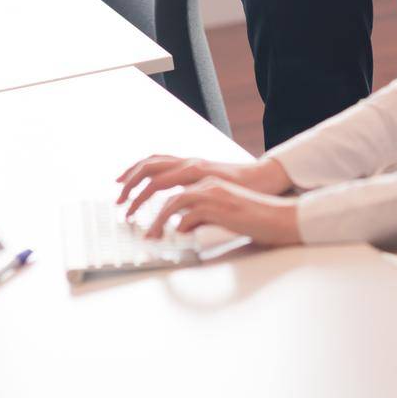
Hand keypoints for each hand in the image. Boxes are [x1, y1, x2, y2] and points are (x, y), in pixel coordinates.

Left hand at [115, 153, 291, 220]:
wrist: (275, 211)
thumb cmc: (248, 209)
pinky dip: (176, 226)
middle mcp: (200, 172)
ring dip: (153, 218)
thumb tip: (180, 222)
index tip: (121, 183)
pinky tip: (173, 236)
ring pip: (170, 199)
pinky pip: (187, 215)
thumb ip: (197, 205)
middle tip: (121, 206)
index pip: (159, 161)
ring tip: (147, 234)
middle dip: (134, 189)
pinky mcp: (216, 204)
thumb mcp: (217, 200)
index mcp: (198, 168)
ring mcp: (207, 188)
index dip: (136, 169)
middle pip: (156, 173)